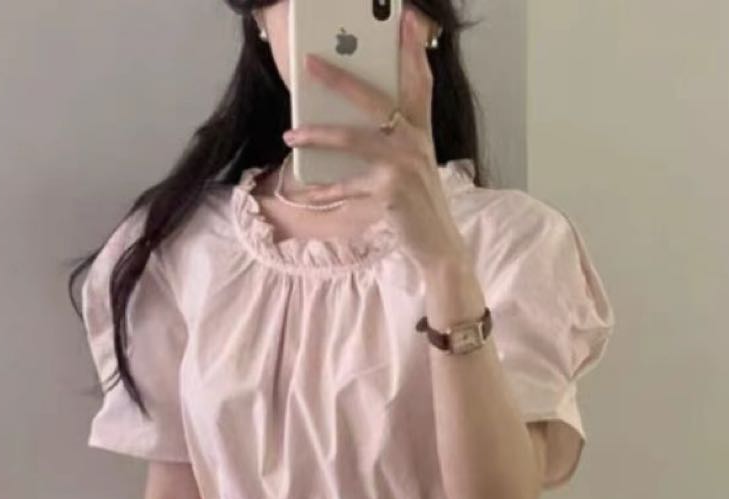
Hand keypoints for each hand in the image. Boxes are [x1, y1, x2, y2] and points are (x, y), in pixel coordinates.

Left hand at [282, 8, 468, 273]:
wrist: (438, 245)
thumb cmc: (419, 203)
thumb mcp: (414, 164)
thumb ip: (394, 138)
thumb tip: (351, 122)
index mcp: (421, 129)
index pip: (419, 80)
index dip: (411, 48)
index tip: (404, 18)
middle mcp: (415, 140)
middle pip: (374, 99)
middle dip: (340, 79)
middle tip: (310, 64)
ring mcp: (403, 165)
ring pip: (353, 139)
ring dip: (317, 135)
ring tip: (290, 135)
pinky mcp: (390, 191)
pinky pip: (347, 187)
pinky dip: (323, 192)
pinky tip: (304, 191)